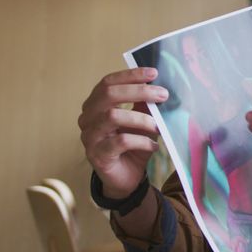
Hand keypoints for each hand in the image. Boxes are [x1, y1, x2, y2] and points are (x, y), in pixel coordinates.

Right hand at [78, 67, 167, 198]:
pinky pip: (120, 142)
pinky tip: (154, 146)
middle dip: (139, 92)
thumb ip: (144, 105)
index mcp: (96, 104)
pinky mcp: (97, 155)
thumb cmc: (133, 146)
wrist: (126, 178)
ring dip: (141, 119)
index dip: (130, 75)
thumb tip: (157, 86)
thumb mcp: (142, 121)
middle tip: (163, 95)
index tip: (153, 73)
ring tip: (159, 126)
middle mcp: (88, 118)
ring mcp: (89, 137)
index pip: (108, 83)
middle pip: (109, 95)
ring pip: (113, 116)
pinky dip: (141, 141)